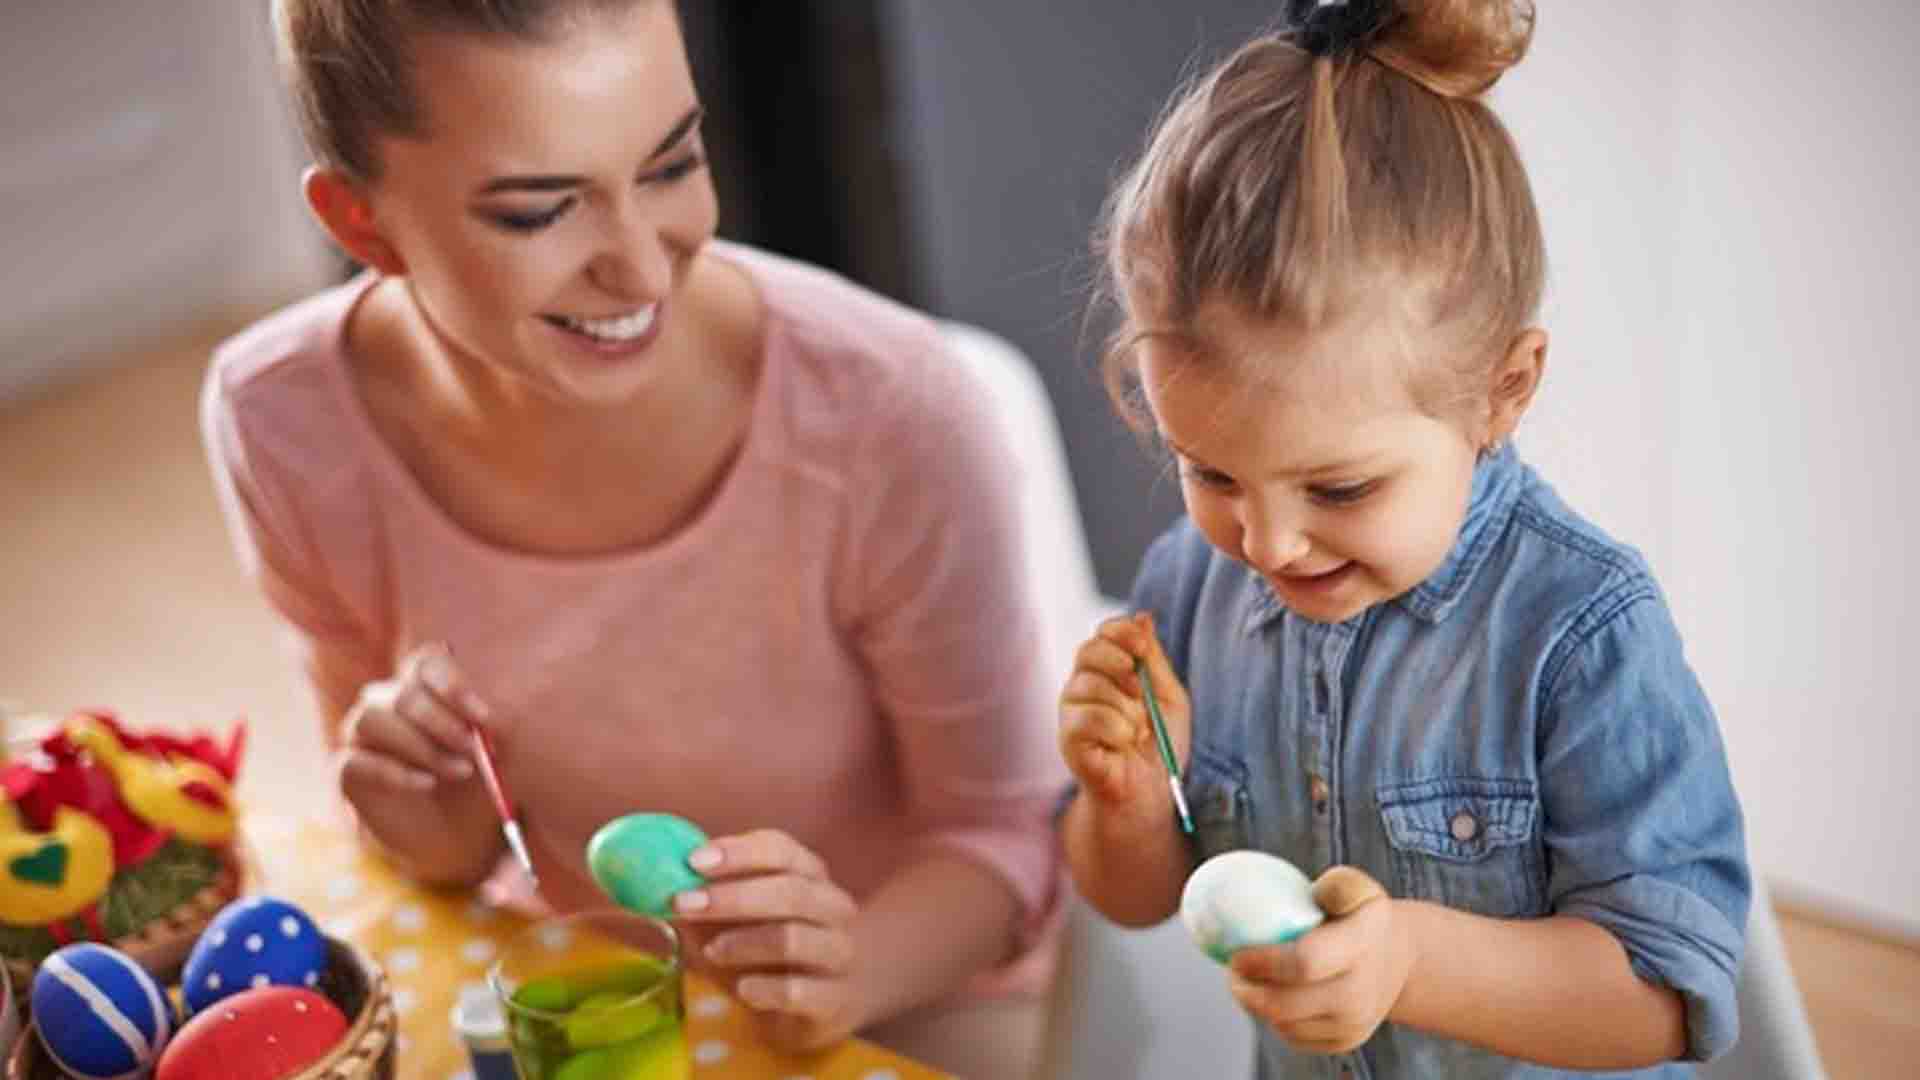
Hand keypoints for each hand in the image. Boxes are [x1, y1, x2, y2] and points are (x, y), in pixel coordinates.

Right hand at [337, 641, 489, 812]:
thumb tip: (489, 718)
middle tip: (473, 750)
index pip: (426, 662)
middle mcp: (386, 703)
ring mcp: (362, 735)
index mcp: (423, 687)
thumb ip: (500, 730)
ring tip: (459, 771)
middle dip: (443, 723)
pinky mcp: (348, 771)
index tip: (482, 717)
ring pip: (372, 719)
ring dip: (422, 747)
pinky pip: (356, 760)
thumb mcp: (501, 756)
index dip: (452, 683)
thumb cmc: (475, 783)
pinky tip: (427, 784)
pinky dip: (396, 772)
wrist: (453, 836)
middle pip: (403, 694)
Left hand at [670, 829, 864, 1051]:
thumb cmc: (768, 954)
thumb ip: (703, 902)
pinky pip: (800, 990)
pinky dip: (766, 988)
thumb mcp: (733, 923)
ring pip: (794, 938)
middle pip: (790, 891)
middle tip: (685, 905)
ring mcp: (839, 953)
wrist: (824, 1004)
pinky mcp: (836, 999)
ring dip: (745, 942)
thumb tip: (655, 884)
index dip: (738, 852)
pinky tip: (743, 989)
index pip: (780, 850)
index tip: (693, 861)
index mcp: (808, 875)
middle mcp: (832, 907)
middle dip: (733, 896)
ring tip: (711, 952)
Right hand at [1059, 612, 1190, 814]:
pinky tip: (1124, 743)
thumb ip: (1153, 659)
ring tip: (1138, 731)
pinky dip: (1116, 729)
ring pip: (1090, 686)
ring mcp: (1072, 711)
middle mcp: (1083, 685)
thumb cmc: (1160, 746)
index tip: (1142, 647)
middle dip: (1120, 664)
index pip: (1103, 633)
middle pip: (1089, 650)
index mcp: (1108, 671)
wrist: (1151, 792)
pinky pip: (1087, 718)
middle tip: (1139, 690)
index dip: (1121, 632)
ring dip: (1125, 708)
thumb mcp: (1167, 695)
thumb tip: (1144, 616)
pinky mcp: (1067, 738)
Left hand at [1227, 867, 1410, 1054]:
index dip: (1262, 962)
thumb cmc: (1361, 914)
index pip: (1305, 963)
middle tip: (1232, 972)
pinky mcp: (1345, 1042)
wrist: (1399, 958)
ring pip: (1285, 1024)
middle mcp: (1360, 992)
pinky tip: (1274, 995)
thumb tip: (1315, 891)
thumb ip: (1336, 884)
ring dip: (1256, 1004)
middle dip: (1246, 990)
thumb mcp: (1356, 887)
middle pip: (1285, 1004)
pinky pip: (1295, 1036)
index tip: (1236, 954)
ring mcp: (1354, 1023)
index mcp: (1361, 946)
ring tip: (1248, 980)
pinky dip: (1276, 1018)